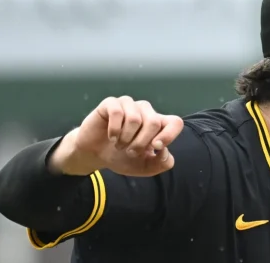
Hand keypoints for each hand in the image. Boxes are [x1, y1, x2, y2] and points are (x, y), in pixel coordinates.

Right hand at [49, 96, 183, 176]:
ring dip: (125, 139)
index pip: (175, 122)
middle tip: (130, 152)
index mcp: (158, 124)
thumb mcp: (144, 167)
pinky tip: (111, 137)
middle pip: (154, 123)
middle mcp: (146, 111)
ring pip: (135, 119)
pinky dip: (114, 130)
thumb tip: (165, 151)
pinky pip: (117, 113)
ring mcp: (129, 105)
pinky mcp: (111, 103)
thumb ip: (161, 163)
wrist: (94, 155)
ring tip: (119, 144)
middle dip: (141, 143)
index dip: (169, 135)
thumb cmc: (122, 157)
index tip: (155, 148)